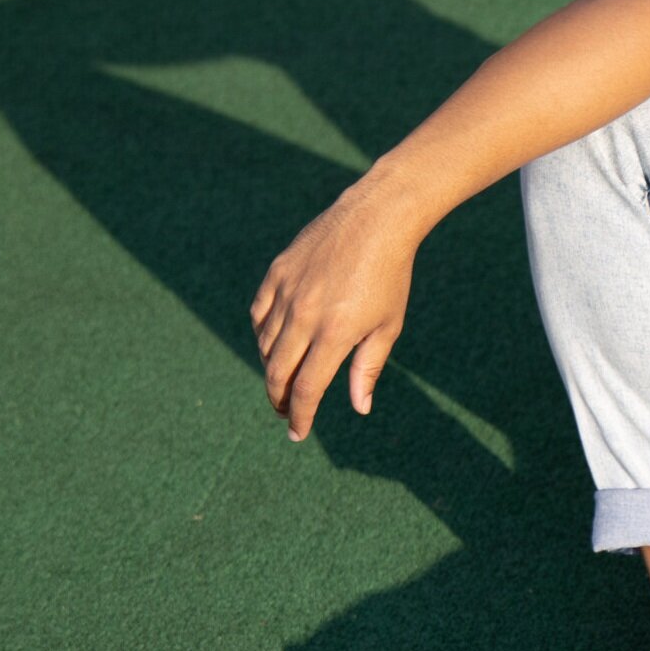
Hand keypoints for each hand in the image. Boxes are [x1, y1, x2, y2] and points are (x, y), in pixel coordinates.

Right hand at [249, 179, 423, 440]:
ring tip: (284, 379)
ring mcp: (286, 292)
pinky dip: (262, 335)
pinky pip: (259, 314)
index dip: (300, 415)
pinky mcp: (277, 273)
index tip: (298, 431)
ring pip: (265, 344)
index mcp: (334, 333)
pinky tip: (273, 344)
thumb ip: (367, 368)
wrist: (376, 219)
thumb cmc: (390, 276)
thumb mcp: (387, 326)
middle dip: (279, 399)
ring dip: (271, 368)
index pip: (306, 389)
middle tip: (286, 412)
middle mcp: (304, 315)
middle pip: (277, 372)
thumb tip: (359, 408)